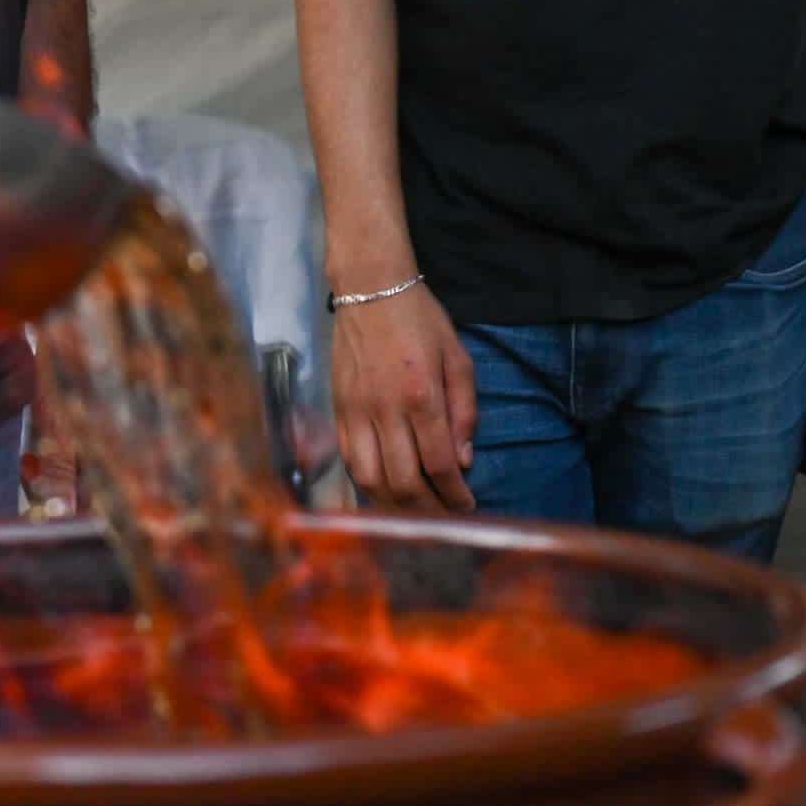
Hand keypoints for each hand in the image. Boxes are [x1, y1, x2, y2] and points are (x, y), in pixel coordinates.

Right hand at [330, 275, 476, 513]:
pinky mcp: (338, 409)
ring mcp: (356, 411)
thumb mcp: (458, 358)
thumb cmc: (421, 320)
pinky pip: (350, 460)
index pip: (438, 463)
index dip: (455, 495)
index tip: (467, 506)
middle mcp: (386, 408)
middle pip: (404, 481)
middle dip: (429, 510)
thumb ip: (464, 411)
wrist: (371, 289)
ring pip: (371, 479)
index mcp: (421, 395)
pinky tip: (385, 489)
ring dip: (395, 506)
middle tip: (446, 517)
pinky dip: (368, 484)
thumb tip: (463, 460)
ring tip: (416, 512)